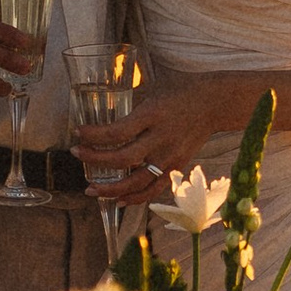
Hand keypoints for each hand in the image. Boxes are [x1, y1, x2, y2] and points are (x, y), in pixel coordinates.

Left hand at [70, 73, 258, 205]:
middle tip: (77, 155)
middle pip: (123, 159)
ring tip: (90, 190)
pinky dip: (135, 198)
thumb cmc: (179, 91)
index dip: (94, 136)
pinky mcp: (176, 167)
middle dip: (95, 160)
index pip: (117, 132)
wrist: (213, 104)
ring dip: (111, 189)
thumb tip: (102, 108)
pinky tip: (118, 200)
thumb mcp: (152, 89)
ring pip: (137, 182)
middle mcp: (160, 139)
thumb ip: (129, 102)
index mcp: (152, 115)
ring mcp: (170, 157)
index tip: (77, 133)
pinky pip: (153, 189)